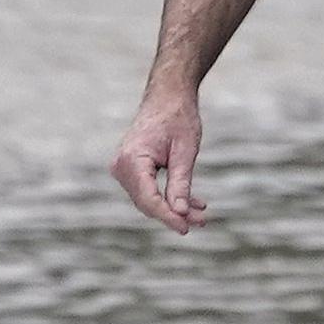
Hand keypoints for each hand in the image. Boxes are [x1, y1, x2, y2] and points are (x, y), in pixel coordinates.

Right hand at [113, 91, 209, 233]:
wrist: (168, 95)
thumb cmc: (178, 117)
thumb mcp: (185, 152)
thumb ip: (181, 183)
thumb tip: (181, 213)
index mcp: (132, 159)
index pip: (148, 199)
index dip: (168, 216)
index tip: (186, 228)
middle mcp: (121, 166)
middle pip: (147, 202)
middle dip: (174, 214)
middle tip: (201, 222)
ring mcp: (123, 168)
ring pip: (149, 199)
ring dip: (174, 207)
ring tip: (201, 215)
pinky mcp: (131, 169)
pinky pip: (149, 190)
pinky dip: (169, 197)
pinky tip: (192, 203)